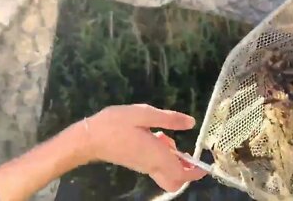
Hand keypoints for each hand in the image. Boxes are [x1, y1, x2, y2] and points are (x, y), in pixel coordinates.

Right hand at [82, 104, 206, 191]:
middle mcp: (152, 165)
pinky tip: (154, 136)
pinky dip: (163, 155)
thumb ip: (169, 119)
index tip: (204, 164)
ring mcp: (144, 167)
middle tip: (186, 152)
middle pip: (175, 180)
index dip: (195, 172)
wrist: (88, 137)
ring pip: (166, 173)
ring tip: (164, 135)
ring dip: (174, 158)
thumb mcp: (144, 113)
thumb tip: (191, 122)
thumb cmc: (115, 123)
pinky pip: (157, 166)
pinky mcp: (137, 164)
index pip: (181, 174)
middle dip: (186, 169)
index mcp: (157, 155)